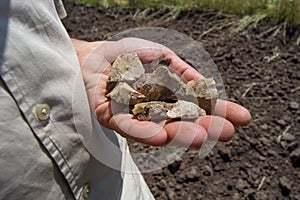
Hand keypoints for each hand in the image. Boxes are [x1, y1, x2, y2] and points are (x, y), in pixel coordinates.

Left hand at [72, 38, 250, 147]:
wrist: (96, 53)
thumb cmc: (129, 54)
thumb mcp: (162, 56)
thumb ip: (182, 72)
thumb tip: (206, 87)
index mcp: (169, 97)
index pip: (199, 108)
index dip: (220, 112)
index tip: (243, 118)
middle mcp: (156, 110)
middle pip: (182, 122)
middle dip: (204, 128)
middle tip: (225, 133)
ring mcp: (135, 116)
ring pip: (159, 129)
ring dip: (178, 134)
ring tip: (198, 137)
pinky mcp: (112, 117)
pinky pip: (128, 126)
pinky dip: (144, 131)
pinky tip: (160, 136)